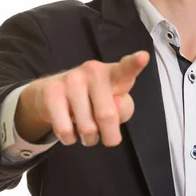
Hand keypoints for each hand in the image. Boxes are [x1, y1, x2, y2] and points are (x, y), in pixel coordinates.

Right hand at [26, 51, 149, 146]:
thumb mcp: (114, 104)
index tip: (143, 56)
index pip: (126, 69)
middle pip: (107, 115)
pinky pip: (64, 130)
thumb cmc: (93, 100)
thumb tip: (112, 111)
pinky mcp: (51, 92)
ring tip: (86, 130)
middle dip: (109, 136)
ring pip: (86, 128)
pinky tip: (69, 129)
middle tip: (107, 138)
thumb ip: (122, 109)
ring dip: (89, 139)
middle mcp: (92, 71)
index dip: (136, 63)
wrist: (52, 93)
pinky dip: (69, 139)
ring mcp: (70, 79)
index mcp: (113, 74)